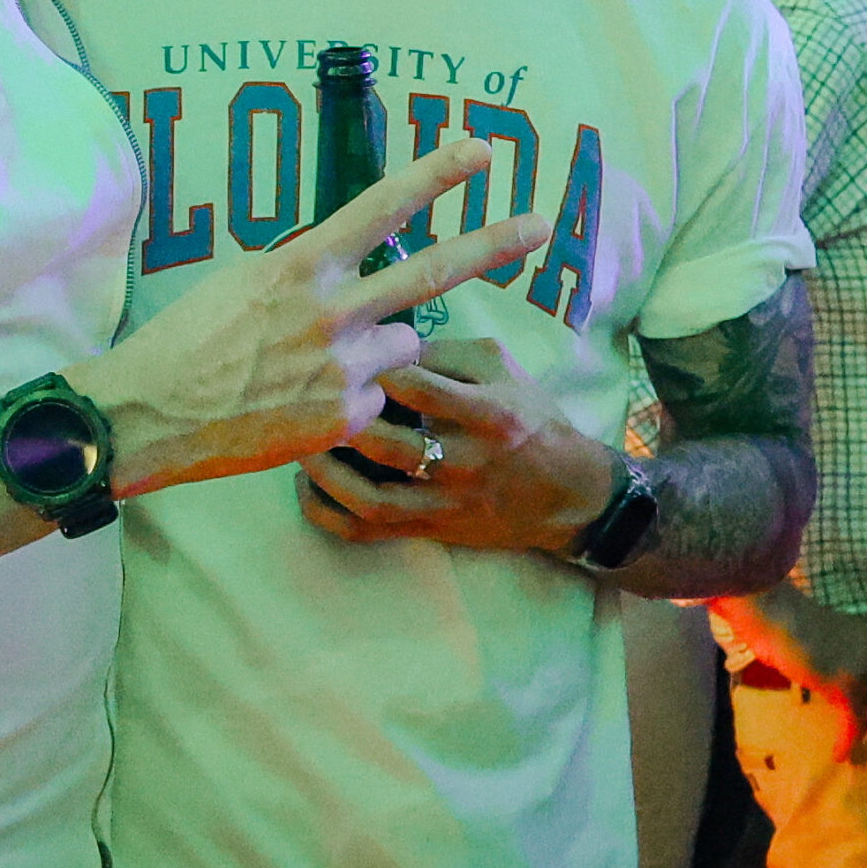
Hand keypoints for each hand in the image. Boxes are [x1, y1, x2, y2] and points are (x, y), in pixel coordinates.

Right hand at [70, 139, 549, 497]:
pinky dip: (353, 399)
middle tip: (542, 226)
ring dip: (381, 348)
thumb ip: (301, 271)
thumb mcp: (241, 281)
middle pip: (431, 272)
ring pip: (403, 343)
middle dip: (493, 244)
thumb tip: (340, 263)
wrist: (151, 414)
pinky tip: (303, 403)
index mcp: (300, 266)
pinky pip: (378, 398)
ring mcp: (343, 368)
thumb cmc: (186, 340)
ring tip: (316, 363)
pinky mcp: (345, 418)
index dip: (435, 176)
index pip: (381, 207)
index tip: (481, 151)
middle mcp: (331, 312)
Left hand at [296, 340, 618, 553]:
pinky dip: (328, 512)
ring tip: (297, 437)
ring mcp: (444, 503)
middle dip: (339, 418)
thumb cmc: (530, 418)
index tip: (340, 344)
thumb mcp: (500, 367)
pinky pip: (366, 530)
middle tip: (304, 391)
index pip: (418, 386)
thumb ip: (444, 350)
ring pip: (370, 497)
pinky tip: (307, 483)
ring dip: (325, 469)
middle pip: (387, 444)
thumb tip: (382, 337)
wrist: (568, 495)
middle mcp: (465, 462)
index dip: (371, 364)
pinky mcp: (429, 529)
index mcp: (489, 414)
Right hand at [714, 588, 866, 776]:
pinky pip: (854, 725)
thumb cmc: (781, 611)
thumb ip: (819, 645)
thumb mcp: (810, 627)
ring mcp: (862, 670)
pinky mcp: (846, 687)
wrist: (773, 610)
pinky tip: (842, 757)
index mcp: (866, 634)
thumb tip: (805, 654)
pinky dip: (848, 743)